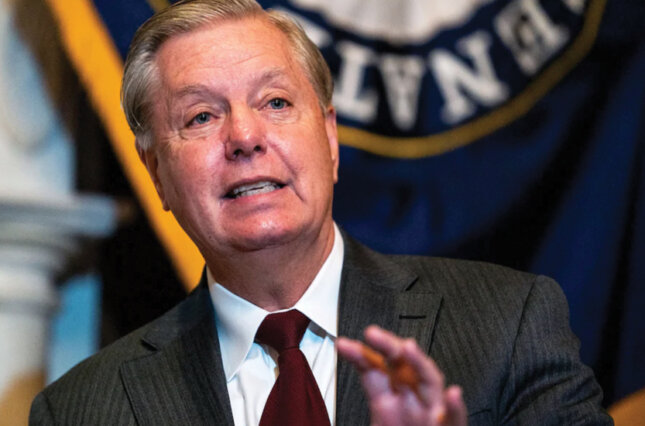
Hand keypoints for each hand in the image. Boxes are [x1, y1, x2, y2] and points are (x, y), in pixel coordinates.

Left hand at [336, 325, 466, 425]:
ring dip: (419, 363)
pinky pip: (455, 419)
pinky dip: (455, 408)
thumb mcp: (379, 413)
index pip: (375, 369)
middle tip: (372, 333)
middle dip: (388, 346)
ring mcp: (431, 412)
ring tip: (408, 347)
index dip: (360, 355)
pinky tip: (453, 395)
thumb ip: (370, 389)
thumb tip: (348, 363)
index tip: (343, 344)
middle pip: (401, 365)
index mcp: (389, 400)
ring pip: (429, 381)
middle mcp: (412, 399)